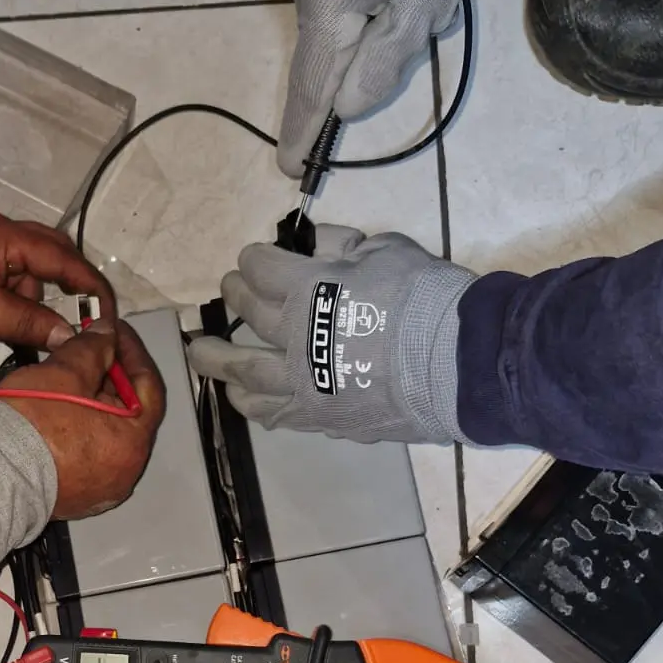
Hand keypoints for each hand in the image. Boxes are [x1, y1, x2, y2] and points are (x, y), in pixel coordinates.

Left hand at [0, 210, 115, 348]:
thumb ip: (29, 323)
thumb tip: (71, 335)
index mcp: (7, 237)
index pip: (66, 259)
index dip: (93, 289)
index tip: (110, 318)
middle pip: (52, 258)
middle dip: (70, 292)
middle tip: (82, 327)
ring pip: (27, 271)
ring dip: (37, 301)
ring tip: (33, 337)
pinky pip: (4, 276)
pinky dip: (14, 300)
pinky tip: (9, 327)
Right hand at [0, 321, 165, 518]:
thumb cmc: (31, 424)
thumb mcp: (66, 371)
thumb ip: (93, 348)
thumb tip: (107, 335)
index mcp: (133, 443)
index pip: (147, 387)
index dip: (131, 352)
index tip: (114, 332)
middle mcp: (124, 473)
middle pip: (128, 413)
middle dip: (110, 377)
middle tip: (91, 349)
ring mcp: (100, 490)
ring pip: (105, 434)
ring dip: (94, 403)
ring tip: (70, 377)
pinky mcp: (76, 497)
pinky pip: (86, 455)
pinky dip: (80, 430)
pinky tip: (60, 410)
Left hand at [188, 226, 474, 444]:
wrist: (457, 365)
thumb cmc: (424, 299)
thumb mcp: (385, 251)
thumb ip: (341, 246)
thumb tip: (314, 244)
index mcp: (307, 289)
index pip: (260, 268)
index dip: (254, 260)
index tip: (254, 259)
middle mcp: (293, 338)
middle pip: (248, 314)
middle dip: (235, 296)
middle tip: (228, 291)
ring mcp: (302, 384)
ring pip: (245, 374)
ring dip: (219, 362)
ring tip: (205, 355)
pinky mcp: (320, 417)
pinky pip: (276, 413)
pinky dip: (257, 403)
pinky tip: (246, 398)